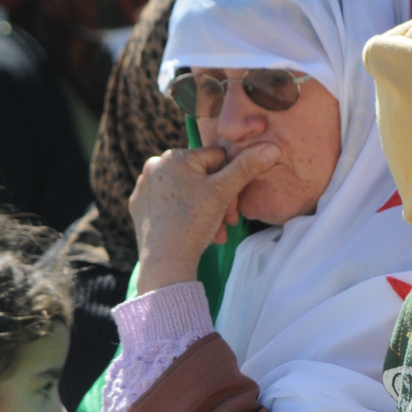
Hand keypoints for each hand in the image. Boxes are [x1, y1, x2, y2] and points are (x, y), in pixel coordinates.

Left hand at [130, 143, 280, 293]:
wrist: (165, 262)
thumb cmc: (193, 224)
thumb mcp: (224, 192)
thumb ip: (247, 167)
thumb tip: (272, 148)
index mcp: (174, 156)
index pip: (217, 159)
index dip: (232, 182)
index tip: (234, 208)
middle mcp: (154, 165)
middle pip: (202, 177)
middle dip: (219, 201)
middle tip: (228, 223)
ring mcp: (144, 186)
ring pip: (187, 191)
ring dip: (206, 210)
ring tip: (213, 231)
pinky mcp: (139, 205)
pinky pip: (169, 204)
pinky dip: (184, 214)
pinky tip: (192, 231)